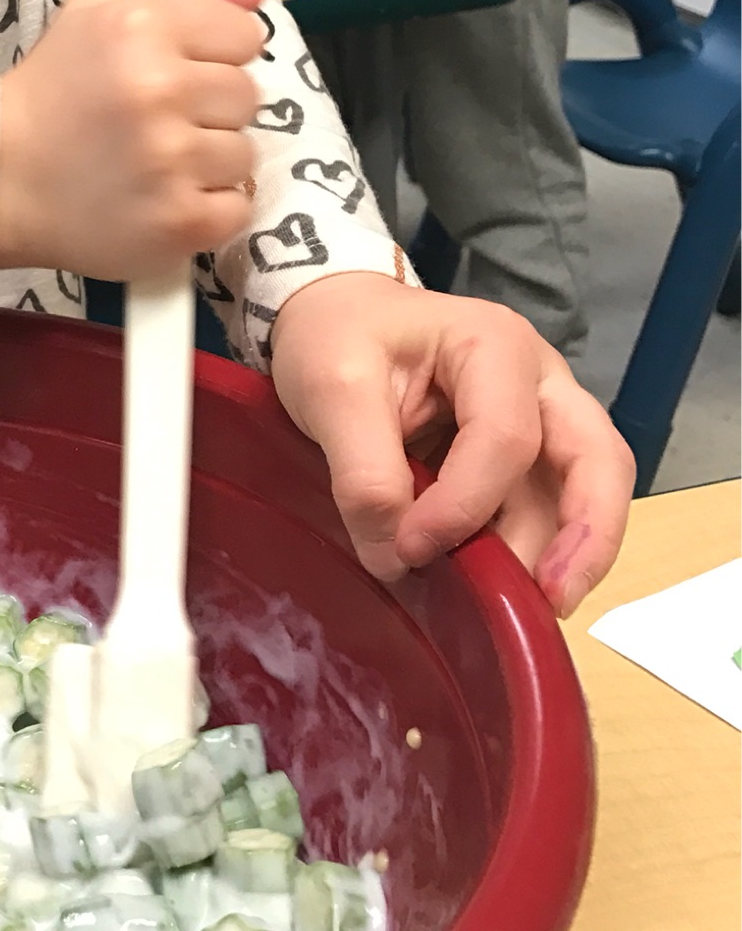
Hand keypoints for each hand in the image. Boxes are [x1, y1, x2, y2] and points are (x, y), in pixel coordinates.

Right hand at [0, 0, 265, 279]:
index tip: (184, 69)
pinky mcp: (180, 222)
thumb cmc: (52, 88)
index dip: (217, 52)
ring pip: (243, 154)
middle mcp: (160, 89)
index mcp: (142, 28)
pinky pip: (237, 209)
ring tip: (159, 163)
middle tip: (163, 120)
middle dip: (211, 107)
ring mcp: (172, 161)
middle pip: (247, 95)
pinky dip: (207, 209)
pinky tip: (165, 200)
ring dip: (208, 160)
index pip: (243, 33)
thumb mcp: (95, 10)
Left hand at [269, 273, 634, 617]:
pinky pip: (549, 509)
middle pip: (597, 459)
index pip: (506, 438)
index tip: (408, 549)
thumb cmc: (335, 336)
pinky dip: (537, 551)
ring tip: (520, 611)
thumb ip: (362, 472)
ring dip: (561, 556)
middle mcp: (538, 381)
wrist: (332, 319)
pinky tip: (508, 591)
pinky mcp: (526, 459)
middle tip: (552, 600)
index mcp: (493, 345)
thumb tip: (395, 560)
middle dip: (586, 536)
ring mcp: (541, 420)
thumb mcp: (332, 387)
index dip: (464, 505)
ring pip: (584, 492)